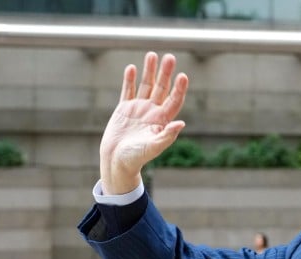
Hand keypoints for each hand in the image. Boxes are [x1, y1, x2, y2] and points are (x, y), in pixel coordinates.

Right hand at [99, 51, 188, 194]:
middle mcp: (152, 112)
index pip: (174, 100)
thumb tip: (181, 123)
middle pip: (161, 88)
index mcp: (162, 121)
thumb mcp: (153, 147)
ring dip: (149, 71)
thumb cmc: (137, 158)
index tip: (183, 76)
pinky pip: (128, 91)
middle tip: (170, 57)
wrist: (117, 161)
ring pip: (146, 86)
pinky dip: (130, 80)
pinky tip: (132, 68)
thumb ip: (167, 135)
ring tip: (152, 55)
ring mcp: (138, 109)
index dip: (179, 89)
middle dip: (165, 73)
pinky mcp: (124, 109)